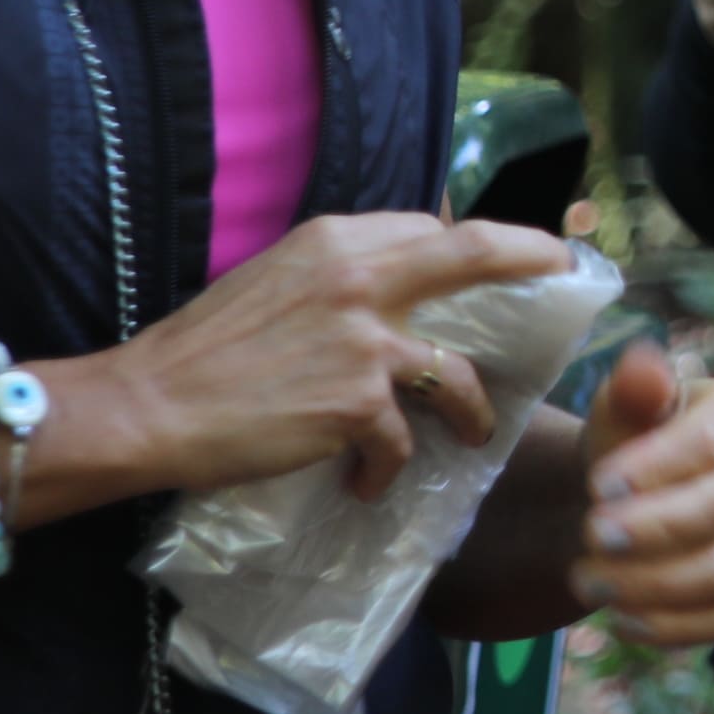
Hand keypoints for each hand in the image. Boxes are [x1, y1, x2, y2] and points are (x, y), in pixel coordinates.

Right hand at [73, 214, 581, 503]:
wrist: (150, 404)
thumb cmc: (203, 350)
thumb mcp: (275, 281)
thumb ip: (340, 276)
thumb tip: (395, 285)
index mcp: (338, 241)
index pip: (429, 229)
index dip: (472, 249)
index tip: (500, 263)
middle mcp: (362, 278)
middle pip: (477, 255)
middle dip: (535, 258)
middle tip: (564, 274)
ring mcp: (366, 342)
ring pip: (460, 375)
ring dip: (475, 413)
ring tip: (472, 435)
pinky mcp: (358, 404)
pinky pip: (404, 441)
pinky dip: (388, 470)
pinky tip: (365, 484)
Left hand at [567, 343, 713, 644]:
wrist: (631, 500)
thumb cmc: (631, 443)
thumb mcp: (621, 409)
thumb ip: (633, 389)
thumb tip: (643, 367)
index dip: (657, 467)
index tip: (598, 485)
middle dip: (651, 529)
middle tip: (590, 535)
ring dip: (647, 582)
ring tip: (587, 577)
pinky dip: (665, 625)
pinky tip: (618, 615)